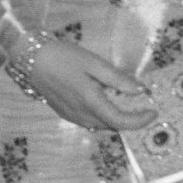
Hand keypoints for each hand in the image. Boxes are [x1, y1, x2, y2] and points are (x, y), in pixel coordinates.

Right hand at [25, 38, 154, 130]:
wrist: (30, 58)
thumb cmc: (63, 57)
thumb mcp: (94, 63)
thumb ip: (118, 79)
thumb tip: (140, 90)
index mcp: (91, 102)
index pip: (121, 122)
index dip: (139, 121)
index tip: (152, 112)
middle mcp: (81, 115)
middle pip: (112, 126)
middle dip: (130, 120)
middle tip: (142, 106)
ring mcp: (72, 117)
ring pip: (101, 125)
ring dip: (115, 119)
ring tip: (126, 103)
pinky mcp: (65, 114)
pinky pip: (89, 121)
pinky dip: (103, 116)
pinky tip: (105, 101)